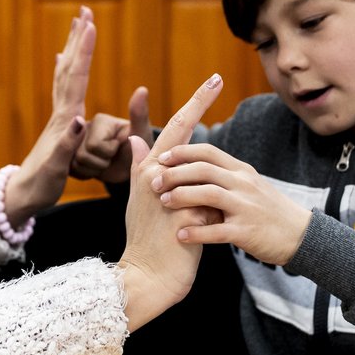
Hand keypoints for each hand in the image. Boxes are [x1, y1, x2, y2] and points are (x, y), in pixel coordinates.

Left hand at [0, 7, 94, 224]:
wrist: (21, 196)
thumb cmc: (40, 185)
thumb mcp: (55, 168)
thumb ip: (67, 144)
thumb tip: (78, 119)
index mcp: (64, 120)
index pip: (76, 78)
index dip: (84, 51)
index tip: (90, 24)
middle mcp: (61, 113)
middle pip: (70, 68)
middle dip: (78, 39)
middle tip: (85, 11)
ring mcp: (59, 117)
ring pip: (66, 73)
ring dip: (74, 48)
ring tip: (78, 26)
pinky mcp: (59, 124)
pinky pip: (63, 87)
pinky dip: (66, 69)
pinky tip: (63, 62)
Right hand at [69, 86, 150, 183]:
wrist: (132, 168)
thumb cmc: (139, 147)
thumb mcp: (140, 133)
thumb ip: (139, 114)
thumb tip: (143, 89)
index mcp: (99, 120)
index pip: (95, 144)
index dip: (109, 152)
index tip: (119, 146)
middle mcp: (83, 127)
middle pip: (82, 155)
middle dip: (101, 162)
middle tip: (112, 156)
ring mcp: (75, 141)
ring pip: (76, 164)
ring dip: (95, 169)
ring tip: (106, 161)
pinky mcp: (71, 154)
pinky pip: (73, 170)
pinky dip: (87, 174)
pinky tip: (97, 167)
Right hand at [117, 73, 222, 331]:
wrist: (147, 277)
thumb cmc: (149, 240)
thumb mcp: (142, 201)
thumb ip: (142, 168)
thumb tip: (137, 139)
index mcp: (149, 172)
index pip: (172, 129)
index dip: (190, 104)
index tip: (209, 80)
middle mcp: (155, 177)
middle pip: (181, 131)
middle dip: (198, 102)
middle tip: (215, 77)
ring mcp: (169, 196)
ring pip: (200, 166)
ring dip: (211, 171)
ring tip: (209, 194)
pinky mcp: (184, 216)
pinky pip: (208, 198)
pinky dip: (217, 203)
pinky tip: (218, 213)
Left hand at [152, 143, 312, 265]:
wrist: (301, 236)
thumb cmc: (267, 210)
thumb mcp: (249, 185)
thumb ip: (223, 174)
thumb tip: (194, 163)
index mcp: (241, 171)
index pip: (208, 152)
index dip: (182, 153)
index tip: (162, 158)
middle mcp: (243, 184)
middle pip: (203, 170)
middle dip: (175, 174)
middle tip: (154, 182)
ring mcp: (246, 207)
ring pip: (208, 195)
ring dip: (181, 197)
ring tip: (163, 203)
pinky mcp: (247, 232)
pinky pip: (217, 230)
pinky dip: (196, 232)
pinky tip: (180, 234)